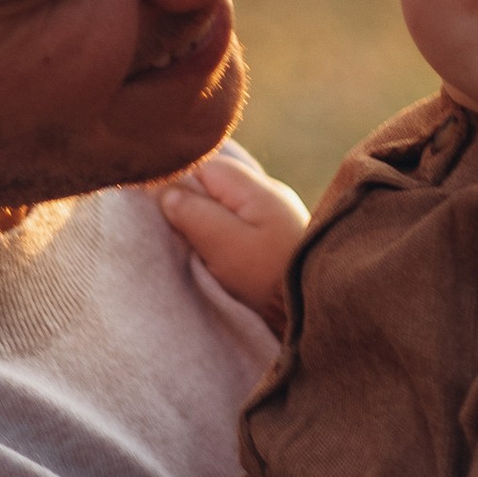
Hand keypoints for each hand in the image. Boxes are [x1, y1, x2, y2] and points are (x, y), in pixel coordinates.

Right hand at [157, 139, 307, 324]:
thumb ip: (193, 213)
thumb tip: (165, 192)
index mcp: (255, 188)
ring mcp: (274, 218)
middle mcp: (267, 196)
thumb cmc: (270, 277)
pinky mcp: (276, 242)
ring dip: (205, 225)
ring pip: (224, 209)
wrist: (320, 309)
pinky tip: (217, 258)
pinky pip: (239, 229)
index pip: (202, 168)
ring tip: (194, 249)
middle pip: (213, 187)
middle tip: (174, 233)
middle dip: (189, 205)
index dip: (175, 184)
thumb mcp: (225, 244)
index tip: (157, 210)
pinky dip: (223, 239)